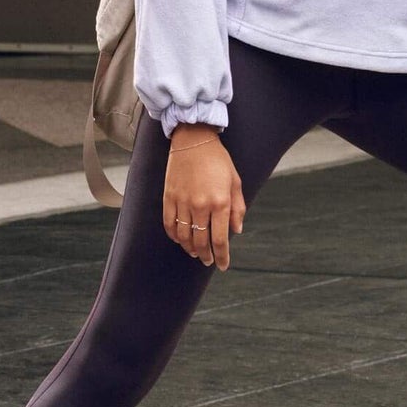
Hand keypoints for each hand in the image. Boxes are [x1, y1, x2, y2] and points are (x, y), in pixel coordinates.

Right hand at [162, 127, 245, 268]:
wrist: (193, 140)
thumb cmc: (218, 160)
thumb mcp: (235, 182)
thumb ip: (237, 208)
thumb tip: (236, 231)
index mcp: (220, 203)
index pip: (221, 240)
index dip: (222, 257)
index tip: (222, 266)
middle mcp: (201, 206)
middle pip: (201, 242)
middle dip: (206, 256)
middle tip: (209, 261)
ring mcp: (182, 202)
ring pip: (184, 237)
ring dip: (190, 249)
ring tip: (196, 252)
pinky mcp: (169, 198)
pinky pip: (169, 224)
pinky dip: (174, 236)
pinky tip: (180, 239)